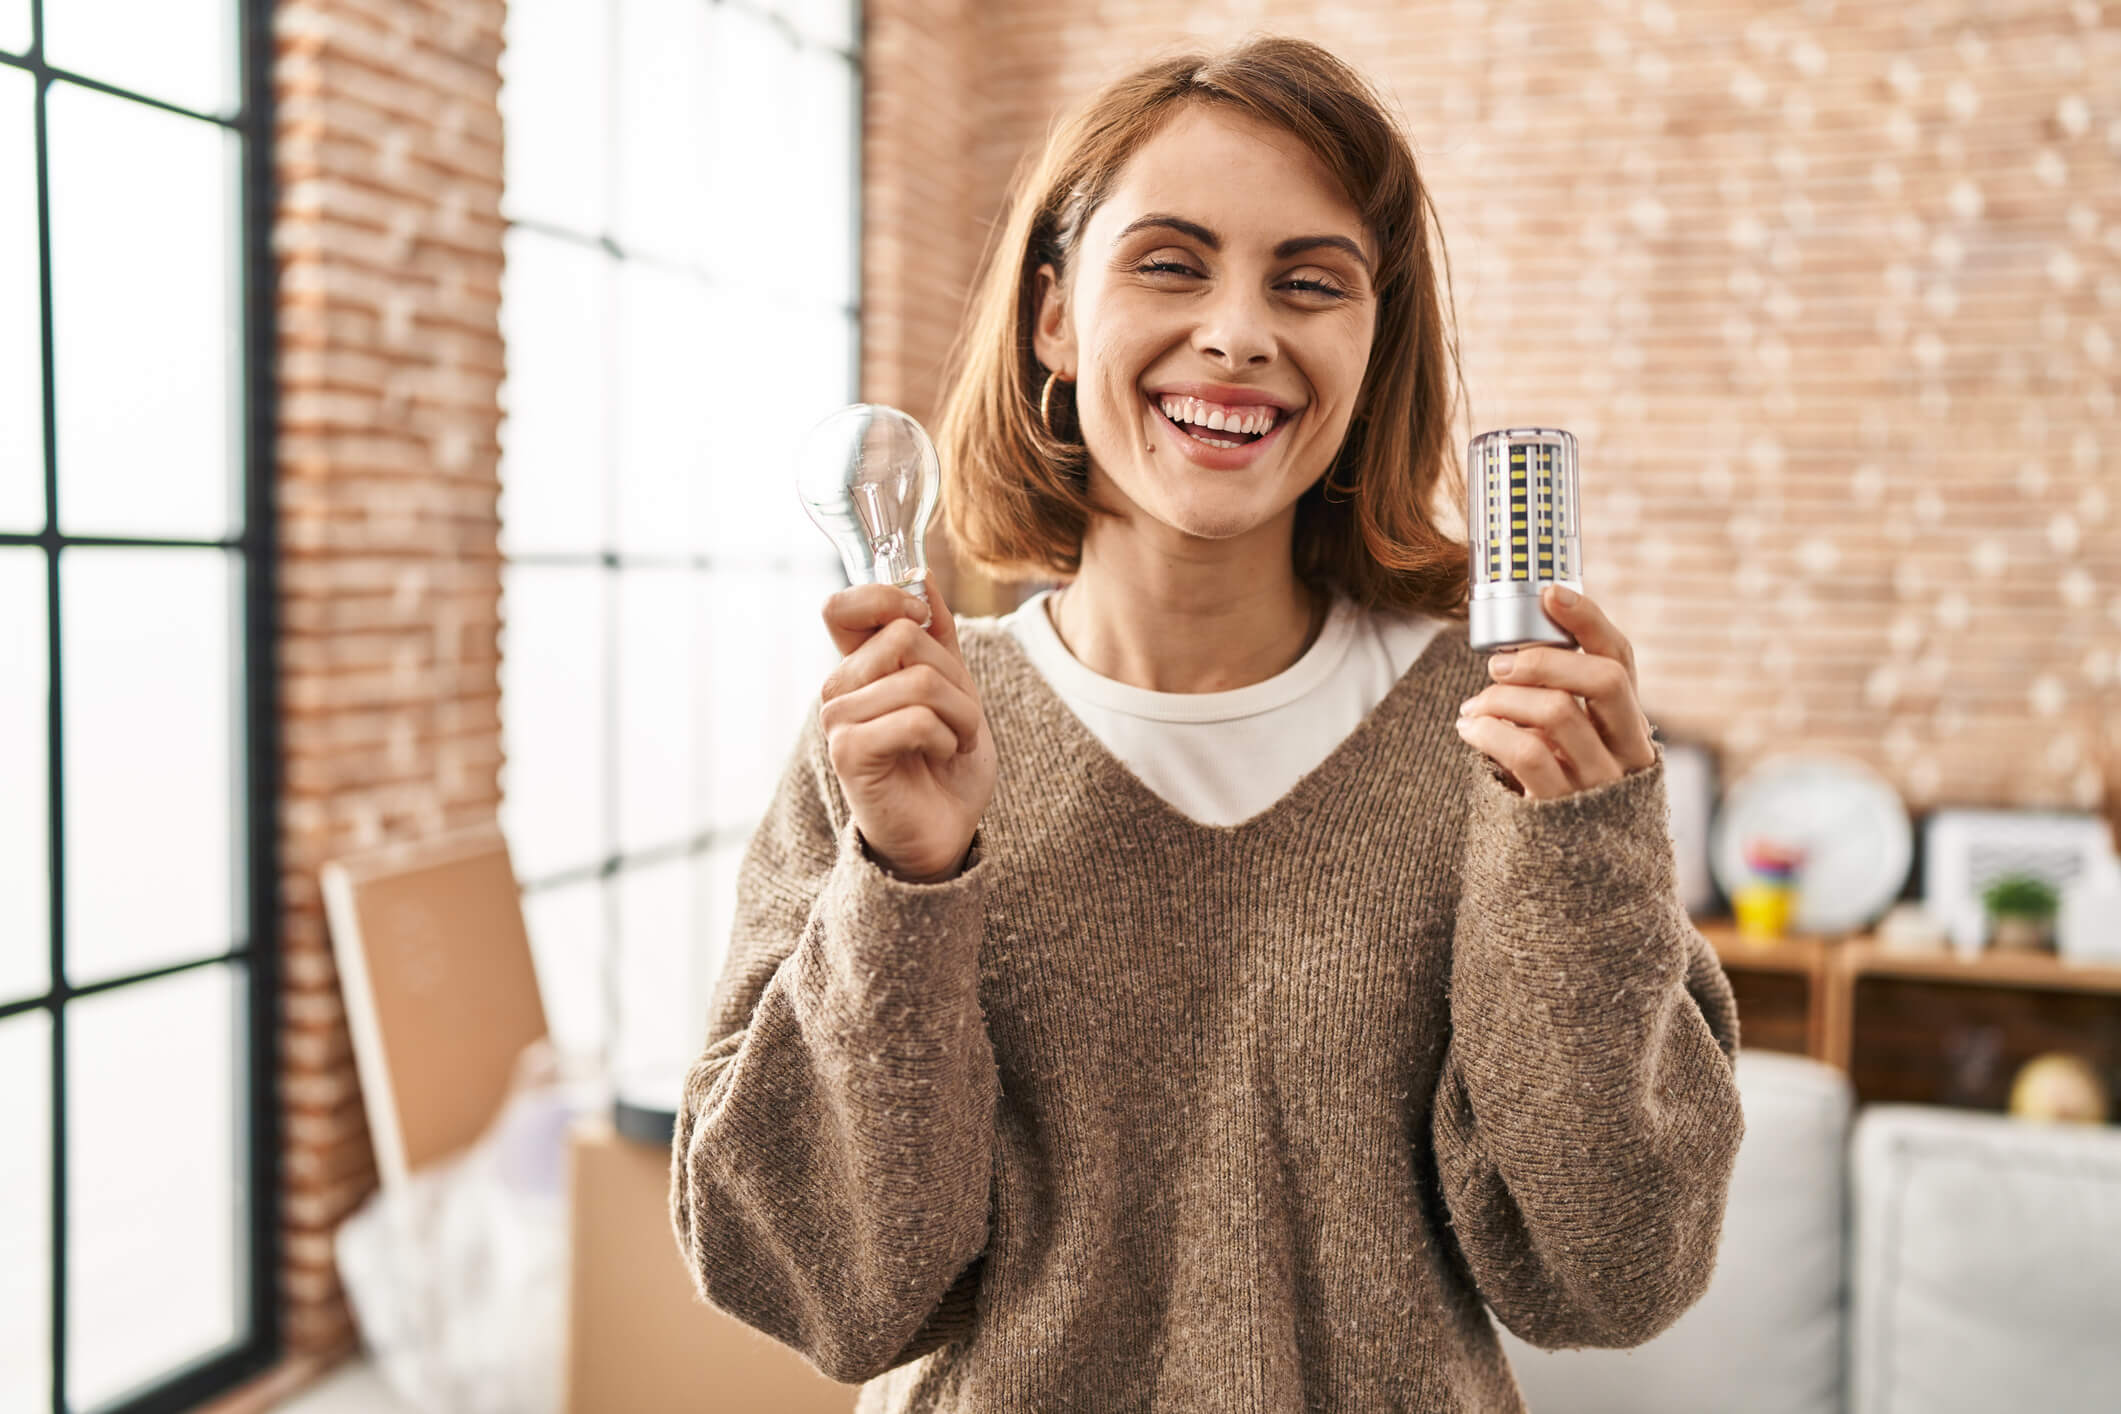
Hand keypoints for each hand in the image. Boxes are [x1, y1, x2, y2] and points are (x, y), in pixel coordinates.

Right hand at [819, 577, 996, 882]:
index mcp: (859, 668)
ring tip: (954, 741)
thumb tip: (923, 574)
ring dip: (959, 713)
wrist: (946, 831)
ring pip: (917, 679)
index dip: (885, 598)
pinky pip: (914, 718)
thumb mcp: (954, 687)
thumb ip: (938, 635)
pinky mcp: (848, 753)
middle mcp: (839, 689)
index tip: (921, 619)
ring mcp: (837, 721)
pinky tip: (939, 757)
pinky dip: (944, 737)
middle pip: (903, 635)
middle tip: (959, 716)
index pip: (842, 606)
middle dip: (953, 675)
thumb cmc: (946, 762)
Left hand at [1454, 584, 1656, 800]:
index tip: (1549, 592)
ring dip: (1504, 697)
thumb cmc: (1552, 796)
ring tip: (1474, 707)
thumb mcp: (1564, 747)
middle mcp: (1628, 753)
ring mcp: (1600, 784)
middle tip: (1499, 664)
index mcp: (1629, 726)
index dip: (1589, 620)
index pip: (1622, 660)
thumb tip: (1515, 651)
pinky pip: (1527, 753)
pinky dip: (1489, 731)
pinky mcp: (1565, 812)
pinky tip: (1470, 730)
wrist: (1561, 883)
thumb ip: (1556, 704)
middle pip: (1605, 680)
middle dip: (1544, 659)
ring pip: (1559, 711)